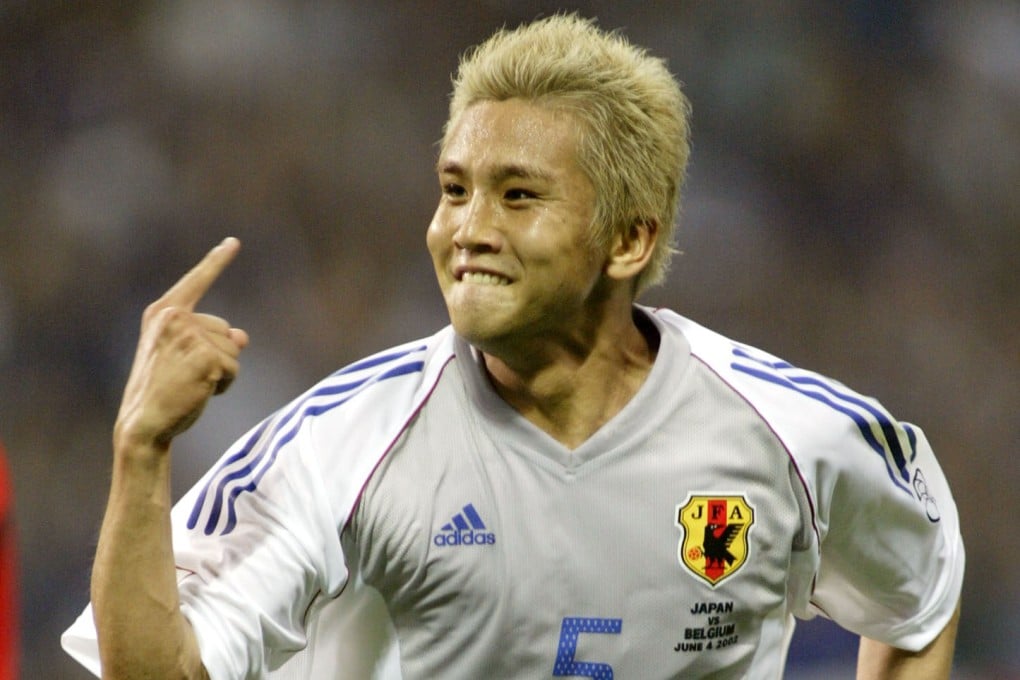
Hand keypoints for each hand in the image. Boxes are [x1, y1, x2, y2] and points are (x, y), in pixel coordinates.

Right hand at [115, 238, 249, 450]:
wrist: (144, 423)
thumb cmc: (162, 390)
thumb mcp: (184, 356)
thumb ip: (210, 339)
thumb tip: (243, 336)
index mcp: (163, 313)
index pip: (196, 282)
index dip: (217, 261)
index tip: (234, 242)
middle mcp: (174, 318)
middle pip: (225, 331)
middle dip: (217, 356)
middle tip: (184, 376)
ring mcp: (189, 335)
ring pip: (233, 351)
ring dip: (222, 373)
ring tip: (190, 384)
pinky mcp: (205, 356)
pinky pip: (234, 368)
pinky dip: (224, 385)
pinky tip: (199, 391)